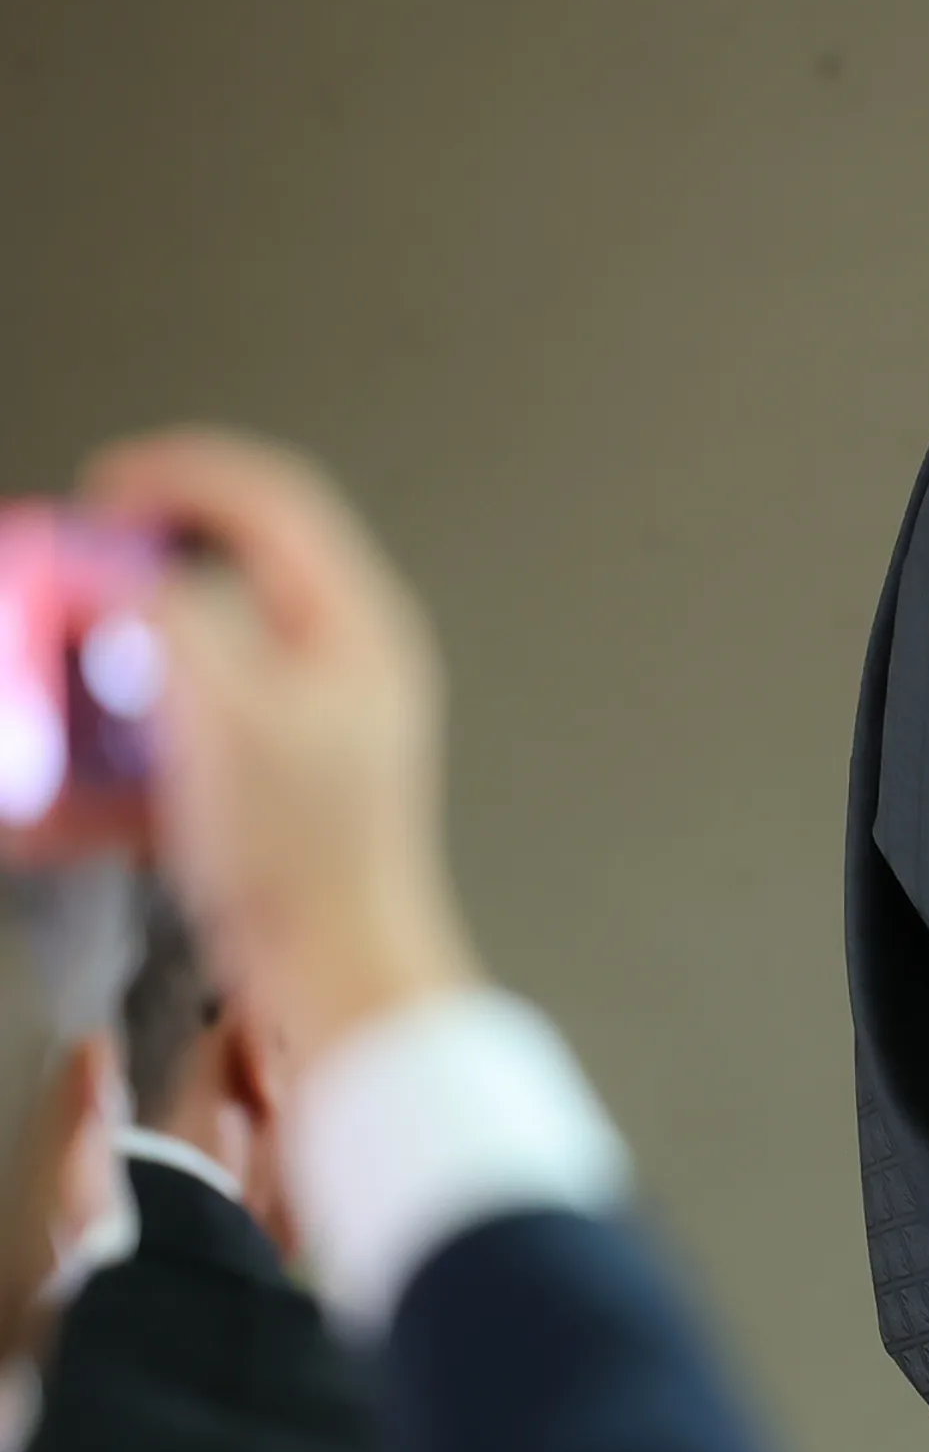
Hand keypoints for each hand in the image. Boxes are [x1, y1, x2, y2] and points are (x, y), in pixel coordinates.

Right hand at [81, 430, 476, 1071]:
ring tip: (52, 688)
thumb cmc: (312, 862)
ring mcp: (299, 726)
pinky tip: (57, 800)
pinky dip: (108, 758)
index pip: (268, 499)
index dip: (176, 476)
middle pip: (216, 574)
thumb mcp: (224, 712)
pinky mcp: (260, 784)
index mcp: (353, 628)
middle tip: (62, 587)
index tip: (100, 494)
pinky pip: (169, 743)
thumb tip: (116, 570)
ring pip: (179, 659)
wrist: (336, 975)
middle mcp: (335, 667)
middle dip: (120, 578)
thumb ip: (165, 619)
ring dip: (103, 667)